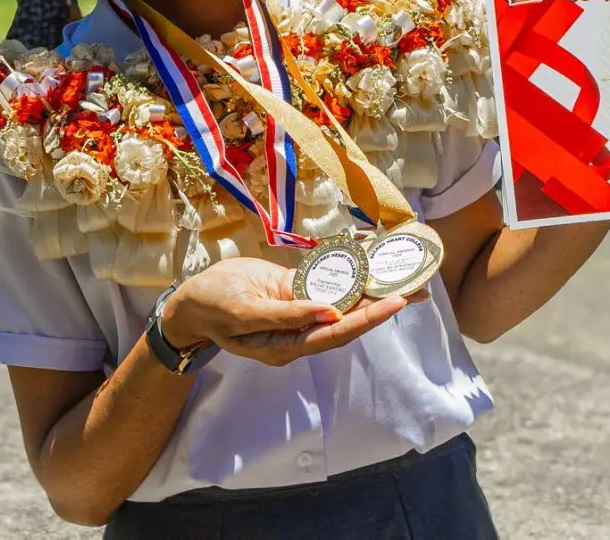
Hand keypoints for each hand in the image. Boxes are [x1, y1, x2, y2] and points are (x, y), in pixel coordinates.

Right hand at [161, 257, 415, 366]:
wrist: (191, 299)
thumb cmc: (213, 306)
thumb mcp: (244, 312)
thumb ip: (287, 315)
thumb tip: (329, 313)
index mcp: (287, 345)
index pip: (336, 333)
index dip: (367, 318)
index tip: (395, 303)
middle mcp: (300, 332)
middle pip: (348, 321)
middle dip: (382, 306)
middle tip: (418, 290)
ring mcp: (299, 312)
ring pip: (342, 303)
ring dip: (372, 291)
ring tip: (406, 278)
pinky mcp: (295, 293)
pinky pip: (327, 286)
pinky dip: (350, 276)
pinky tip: (372, 265)